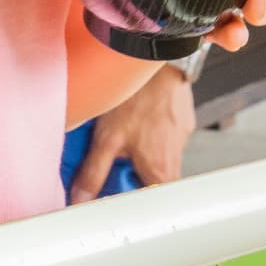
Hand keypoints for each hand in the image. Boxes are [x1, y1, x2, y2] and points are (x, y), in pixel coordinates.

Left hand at [68, 67, 194, 201]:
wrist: (158, 61)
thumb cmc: (137, 98)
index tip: (116, 188)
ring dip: (143, 152)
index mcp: (159, 172)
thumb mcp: (107, 138)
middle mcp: (176, 158)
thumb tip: (81, 198)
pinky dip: (153, 132)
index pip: (150, 204)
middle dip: (133, 173)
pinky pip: (167, 135)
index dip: (131, 199)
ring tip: (129, 132)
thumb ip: (93, 173)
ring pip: (160, 157)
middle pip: (155, 182)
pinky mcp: (184, 119)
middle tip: (118, 156)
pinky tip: (140, 116)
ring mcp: (183, 137)